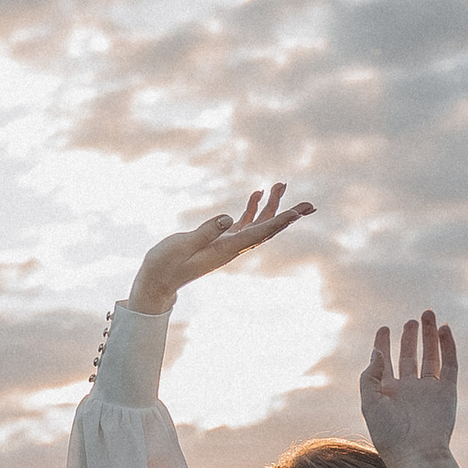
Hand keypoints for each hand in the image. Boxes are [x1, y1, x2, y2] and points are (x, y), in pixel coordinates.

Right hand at [129, 185, 313, 313]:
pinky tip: (257, 195)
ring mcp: (227, 245)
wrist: (157, 281)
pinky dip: (253, 209)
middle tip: (310, 204)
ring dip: (271, 206)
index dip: (280, 221)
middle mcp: (232, 248)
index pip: (259, 233)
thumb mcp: (181, 246)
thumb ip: (205, 232)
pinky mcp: (220, 242)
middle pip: (267, 229)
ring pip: (258, 224)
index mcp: (226, 249)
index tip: (299, 212)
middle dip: (287, 215)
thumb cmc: (165, 265)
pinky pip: (243, 224)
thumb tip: (228, 219)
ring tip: (280, 185)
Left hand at [360, 310, 463, 467]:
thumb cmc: (389, 435)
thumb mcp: (370, 404)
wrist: (418, 455)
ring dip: (429, 336)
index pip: (385, 363)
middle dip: (409, 338)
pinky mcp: (447, 392)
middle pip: (409, 357)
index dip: (383, 345)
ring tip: (428, 314)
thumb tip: (377, 352)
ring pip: (430, 356)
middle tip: (411, 320)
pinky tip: (444, 329)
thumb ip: (370, 376)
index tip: (384, 329)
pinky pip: (448, 364)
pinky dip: (447, 347)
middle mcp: (408, 390)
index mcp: (388, 393)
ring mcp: (429, 390)